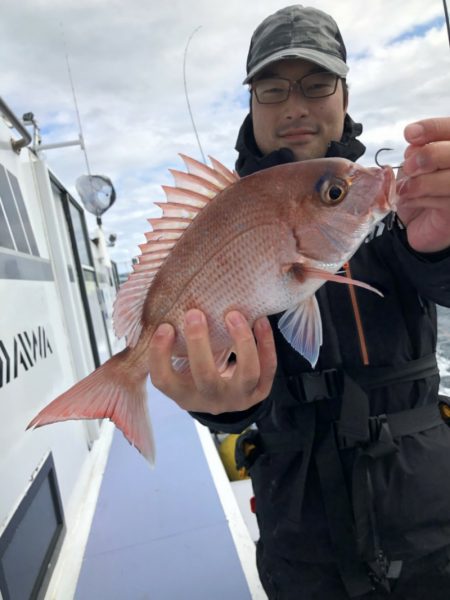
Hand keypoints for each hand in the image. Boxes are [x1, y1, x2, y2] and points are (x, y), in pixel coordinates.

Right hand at [148, 309, 276, 413]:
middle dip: (199, 343)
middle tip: (195, 313)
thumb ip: (175, 344)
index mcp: (184, 395)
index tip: (164, 326)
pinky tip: (260, 321)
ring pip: (246, 374)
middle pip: (205, 377)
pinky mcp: (260, 392)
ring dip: (243, 341)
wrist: (227, 396)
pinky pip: (268, 368)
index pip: (164, 381)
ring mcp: (238, 398)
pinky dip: (266, 344)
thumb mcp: (182, 366)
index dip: (160, 355)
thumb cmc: (197, 371)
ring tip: (234, 315)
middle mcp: (210, 400)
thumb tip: (168, 303)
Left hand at [396, 117, 449, 252]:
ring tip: (405, 188)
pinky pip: (446, 201)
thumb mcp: (415, 164)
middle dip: (430, 155)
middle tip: (409, 167)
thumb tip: (414, 140)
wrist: (417, 223)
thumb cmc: (418, 187)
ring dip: (424, 182)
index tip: (409, 134)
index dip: (433, 128)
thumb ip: (418, 149)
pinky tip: (410, 201)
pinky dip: (423, 200)